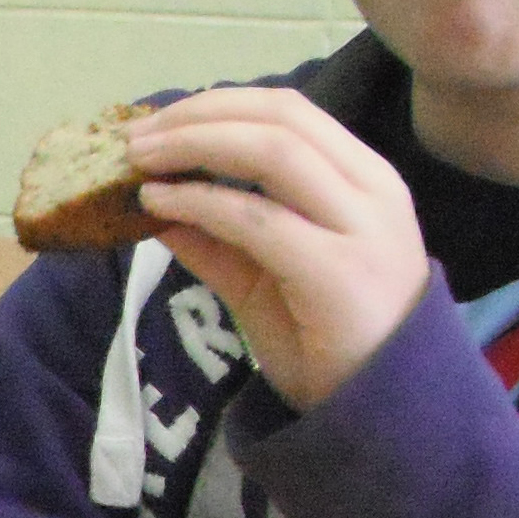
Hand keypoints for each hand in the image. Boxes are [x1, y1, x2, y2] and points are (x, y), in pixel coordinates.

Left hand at [125, 87, 429, 409]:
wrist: (384, 414)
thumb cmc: (329, 344)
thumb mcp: (263, 280)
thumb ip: (217, 238)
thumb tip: (153, 202)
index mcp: (364, 178)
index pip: (288, 110)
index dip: (216, 104)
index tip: (157, 120)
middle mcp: (372, 189)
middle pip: (278, 117)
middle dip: (197, 116)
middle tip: (134, 137)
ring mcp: (363, 227)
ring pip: (272, 151)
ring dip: (194, 145)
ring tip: (139, 161)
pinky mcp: (339, 271)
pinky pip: (258, 218)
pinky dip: (199, 202)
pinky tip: (158, 204)